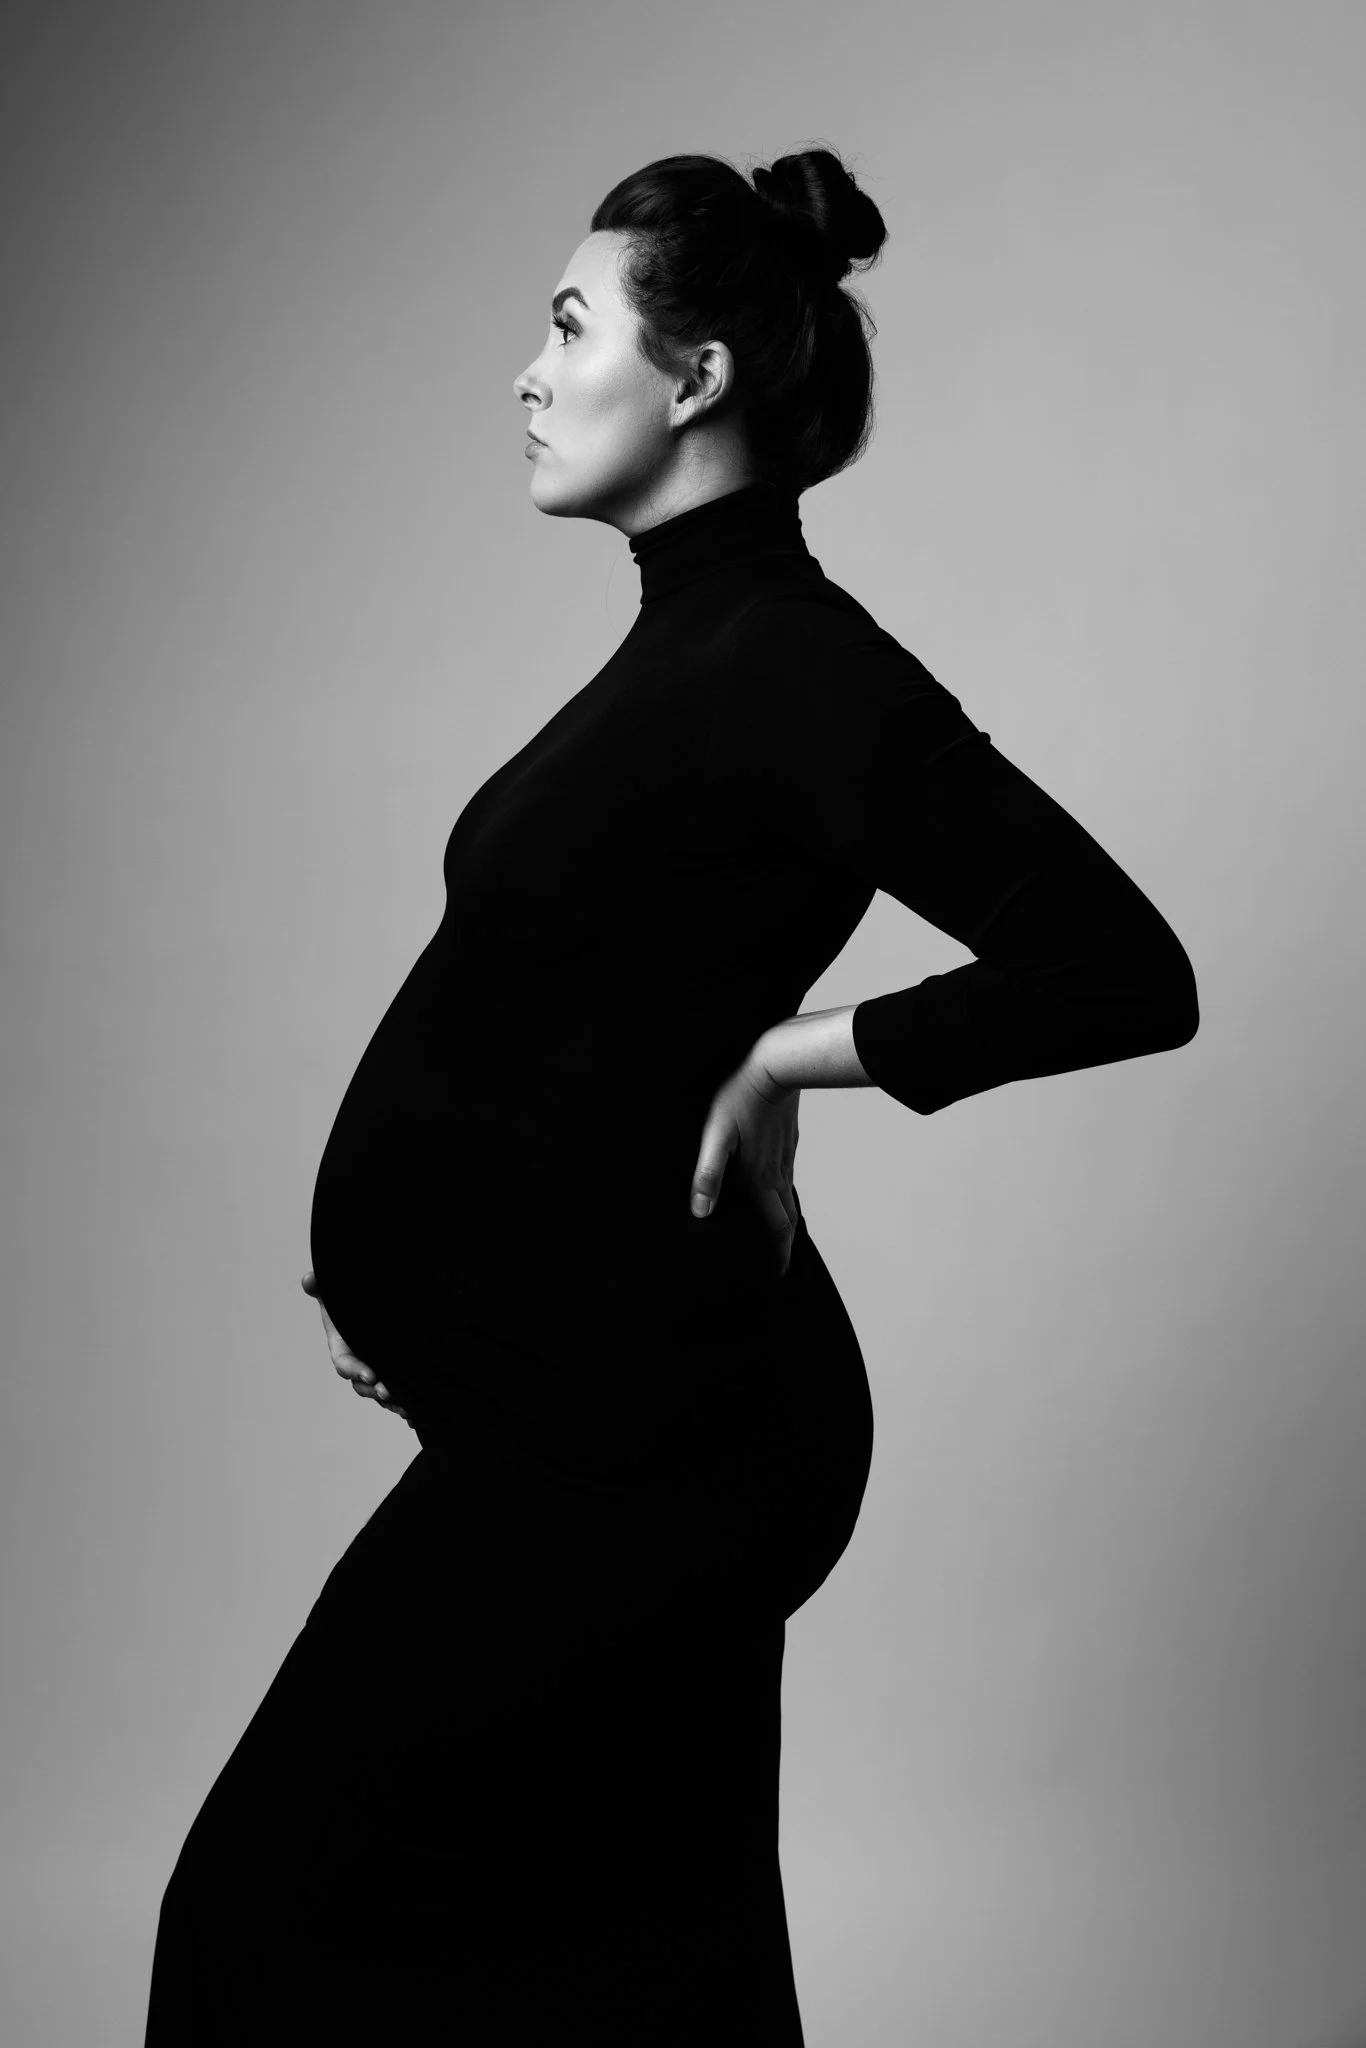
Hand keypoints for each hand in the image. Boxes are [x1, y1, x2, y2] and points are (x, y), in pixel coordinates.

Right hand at [300, 1269, 411, 1423]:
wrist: (373, 1302)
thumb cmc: (348, 1298)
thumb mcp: (334, 1290)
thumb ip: (321, 1285)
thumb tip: (309, 1280)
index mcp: (342, 1348)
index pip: (345, 1364)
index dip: (355, 1371)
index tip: (371, 1374)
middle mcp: (358, 1363)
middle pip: (363, 1384)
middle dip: (375, 1390)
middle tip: (389, 1391)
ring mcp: (376, 1369)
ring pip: (380, 1392)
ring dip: (391, 1401)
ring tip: (406, 1406)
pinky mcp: (393, 1372)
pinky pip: (396, 1392)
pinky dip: (404, 1403)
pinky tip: (416, 1412)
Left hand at [690, 1039, 800, 1276]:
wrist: (775, 1065)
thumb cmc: (740, 1097)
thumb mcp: (715, 1137)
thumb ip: (707, 1174)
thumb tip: (699, 1211)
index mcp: (760, 1179)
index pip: (775, 1228)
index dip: (778, 1254)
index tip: (778, 1273)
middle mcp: (777, 1173)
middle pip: (787, 1219)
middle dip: (784, 1244)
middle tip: (780, 1261)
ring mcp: (785, 1156)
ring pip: (789, 1197)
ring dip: (785, 1220)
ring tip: (778, 1232)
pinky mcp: (787, 1140)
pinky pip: (788, 1175)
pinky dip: (784, 1193)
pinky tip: (775, 1186)